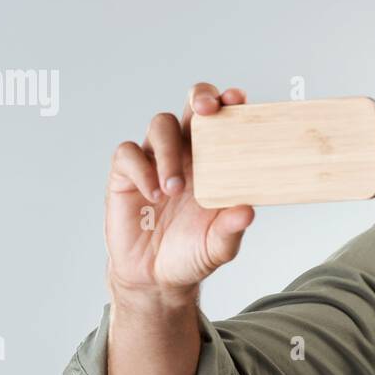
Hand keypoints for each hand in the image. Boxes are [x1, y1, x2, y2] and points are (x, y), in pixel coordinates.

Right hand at [104, 83, 254, 298]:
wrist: (156, 277)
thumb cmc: (192, 253)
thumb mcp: (218, 247)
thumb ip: (232, 229)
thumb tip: (248, 210)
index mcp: (215, 161)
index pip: (224, 121)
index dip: (229, 102)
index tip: (237, 99)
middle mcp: (187, 153)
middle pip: (191, 106)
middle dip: (200, 97)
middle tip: (206, 111)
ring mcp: (155, 159)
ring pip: (160, 125)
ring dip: (169, 151)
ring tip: (173, 188)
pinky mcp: (126, 174)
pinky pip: (129, 153)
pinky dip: (141, 169)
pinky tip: (153, 195)